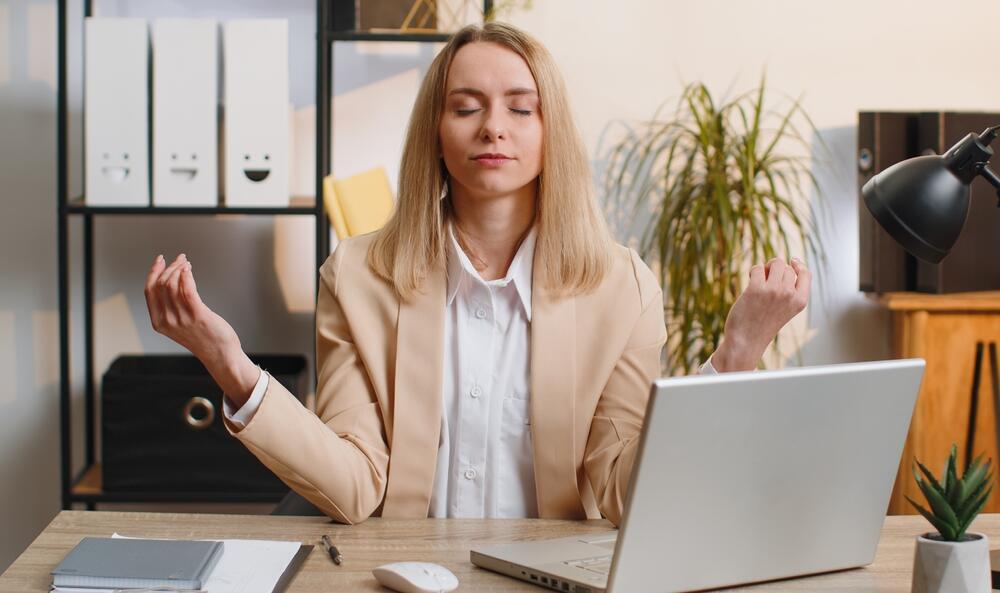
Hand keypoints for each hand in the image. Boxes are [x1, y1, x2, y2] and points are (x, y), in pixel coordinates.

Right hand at [144, 254, 257, 404]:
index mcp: (159, 322)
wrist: (220, 355)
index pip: (149, 291)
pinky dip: (187, 275)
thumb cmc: (203, 338)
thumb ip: (171, 308)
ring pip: (173, 284)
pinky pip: (187, 289)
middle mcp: (167, 320)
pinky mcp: (198, 315)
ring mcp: (182, 318)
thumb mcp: (179, 324)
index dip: (153, 272)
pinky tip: (190, 269)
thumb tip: (172, 280)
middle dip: (169, 267)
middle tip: (180, 259)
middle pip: (161, 284)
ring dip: (180, 268)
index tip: (160, 260)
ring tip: (187, 263)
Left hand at [711, 258, 810, 371]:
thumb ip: (790, 291)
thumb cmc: (764, 324)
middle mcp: (789, 294)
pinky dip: (753, 271)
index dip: (799, 265)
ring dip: (765, 268)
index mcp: (800, 301)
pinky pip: (757, 268)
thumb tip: (783, 263)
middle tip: (766, 282)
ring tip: (759, 279)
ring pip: (775, 263)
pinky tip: (750, 281)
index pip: (806, 274)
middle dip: (776, 270)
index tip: (792, 261)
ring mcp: (773, 291)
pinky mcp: (756, 289)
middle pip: (786, 267)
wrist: (747, 341)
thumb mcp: (786, 310)